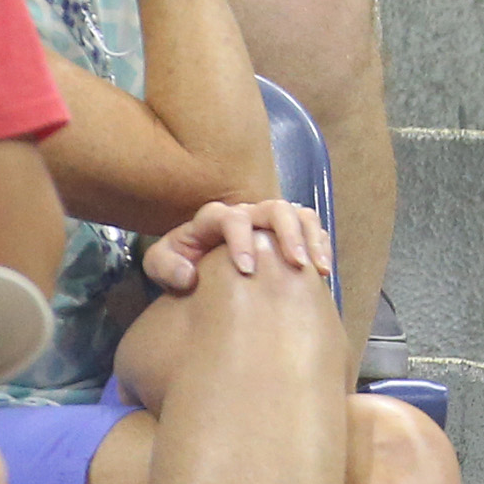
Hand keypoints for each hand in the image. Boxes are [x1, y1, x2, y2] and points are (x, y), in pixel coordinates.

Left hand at [140, 197, 333, 295]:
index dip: (241, 241)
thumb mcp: (160, 263)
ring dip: (311, 238)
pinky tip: (323, 270)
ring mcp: (270, 221)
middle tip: (295, 263)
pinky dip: (321, 244)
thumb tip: (190, 275)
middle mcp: (247, 213)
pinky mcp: (287, 231)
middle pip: (275, 209)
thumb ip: (165, 266)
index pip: (232, 219)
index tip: (247, 271)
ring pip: (299, 214)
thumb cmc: (180, 262)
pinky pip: (312, 227)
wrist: (194, 264)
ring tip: (318, 268)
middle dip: (287, 234)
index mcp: (216, 218)